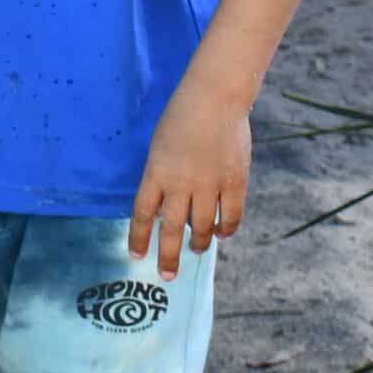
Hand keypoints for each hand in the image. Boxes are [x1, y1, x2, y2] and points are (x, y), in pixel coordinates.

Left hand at [128, 82, 251, 282]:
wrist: (215, 97)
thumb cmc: (182, 118)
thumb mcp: (160, 147)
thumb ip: (161, 179)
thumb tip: (165, 214)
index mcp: (156, 172)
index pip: (142, 215)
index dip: (139, 238)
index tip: (137, 256)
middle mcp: (181, 183)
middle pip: (172, 230)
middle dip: (168, 257)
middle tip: (168, 275)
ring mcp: (209, 184)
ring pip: (203, 229)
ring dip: (198, 243)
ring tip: (196, 248)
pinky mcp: (235, 182)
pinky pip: (230, 217)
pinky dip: (225, 229)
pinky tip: (221, 233)